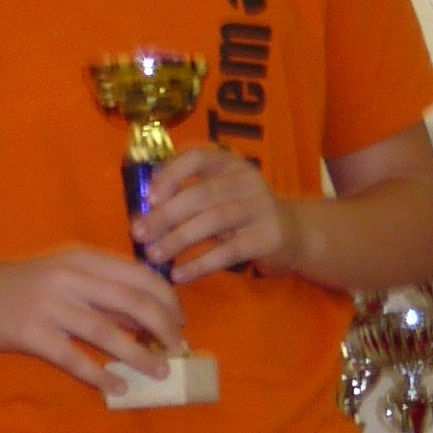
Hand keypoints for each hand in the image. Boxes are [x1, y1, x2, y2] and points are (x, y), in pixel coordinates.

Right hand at [0, 248, 182, 387]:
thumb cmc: (26, 283)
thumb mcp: (66, 274)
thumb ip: (103, 291)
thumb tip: (148, 317)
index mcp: (83, 259)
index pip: (138, 275)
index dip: (166, 299)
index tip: (180, 321)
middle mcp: (70, 279)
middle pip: (131, 302)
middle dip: (162, 327)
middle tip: (177, 348)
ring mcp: (50, 307)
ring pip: (107, 333)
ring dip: (139, 355)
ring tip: (159, 371)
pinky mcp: (32, 335)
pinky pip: (74, 359)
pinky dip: (100, 375)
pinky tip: (118, 386)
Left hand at [138, 145, 292, 283]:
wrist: (293, 234)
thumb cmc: (241, 214)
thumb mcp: (219, 196)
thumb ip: (186, 196)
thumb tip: (142, 214)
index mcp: (229, 164)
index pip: (197, 158)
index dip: (171, 174)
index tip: (148, 197)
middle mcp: (247, 180)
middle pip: (201, 194)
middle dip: (166, 215)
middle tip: (139, 234)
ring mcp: (260, 208)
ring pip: (214, 221)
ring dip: (179, 239)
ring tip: (154, 255)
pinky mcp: (268, 238)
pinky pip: (229, 252)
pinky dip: (200, 264)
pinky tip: (179, 275)